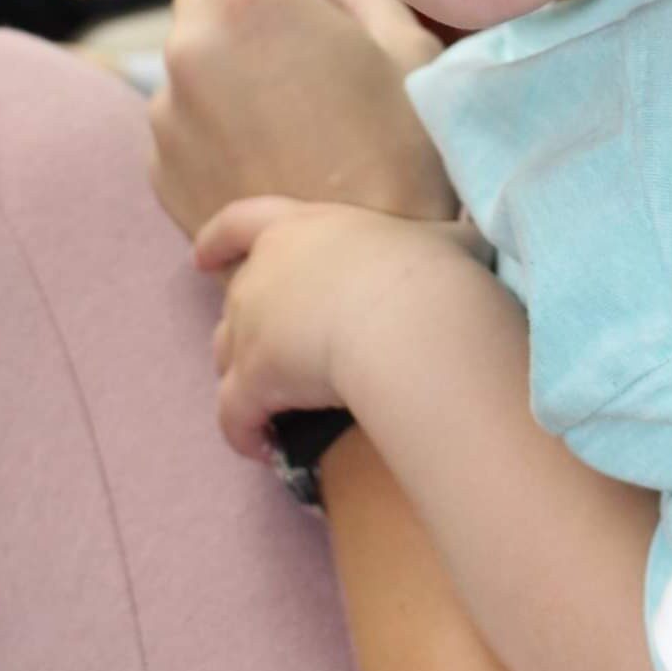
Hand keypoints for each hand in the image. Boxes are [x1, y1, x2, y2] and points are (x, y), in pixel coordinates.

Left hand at [149, 0, 454, 238]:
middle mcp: (190, 46)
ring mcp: (166, 112)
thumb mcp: (409, 49)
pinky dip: (214, 117)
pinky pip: (181, 111)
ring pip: (192, 50)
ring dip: (229, 59)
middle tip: (303, 37)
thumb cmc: (404, 157)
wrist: (359, 276)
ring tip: (293, 113)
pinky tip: (270, 156)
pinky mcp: (159, 165)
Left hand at [195, 196, 487, 459]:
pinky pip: (232, 414)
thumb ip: (445, 239)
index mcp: (303, 227)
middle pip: (238, 300)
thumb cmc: (428, 271)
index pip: (243, 221)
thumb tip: (472, 237)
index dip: (218, 238)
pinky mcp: (252, 378)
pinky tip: (264, 449)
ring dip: (241, 380)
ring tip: (270, 410)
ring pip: (226, 356)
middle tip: (275, 357)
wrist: (407, 319)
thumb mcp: (443, 241)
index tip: (199, 256)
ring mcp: (252, 324)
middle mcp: (266, 269)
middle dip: (248, 330)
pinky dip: (243, 433)